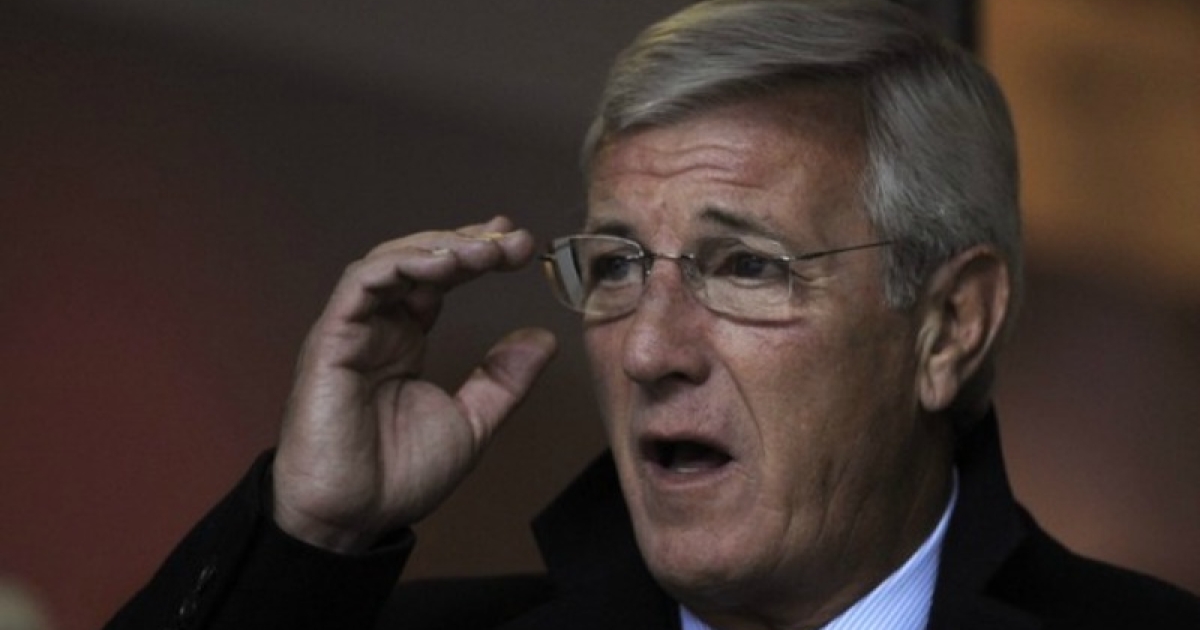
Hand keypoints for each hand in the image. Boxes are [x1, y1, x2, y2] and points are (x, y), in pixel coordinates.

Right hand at [272, 217, 556, 551]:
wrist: (352, 518)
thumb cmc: (399, 476)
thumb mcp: (471, 422)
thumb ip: (503, 380)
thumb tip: (543, 339)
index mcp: (405, 340)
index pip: (439, 280)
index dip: (477, 255)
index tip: (520, 245)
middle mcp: (378, 327)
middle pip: (418, 261)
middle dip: (468, 242)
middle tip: (513, 240)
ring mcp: (352, 329)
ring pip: (389, 262)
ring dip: (439, 247)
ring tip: (485, 250)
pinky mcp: (330, 339)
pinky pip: (359, 284)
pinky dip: (400, 264)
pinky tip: (442, 263)